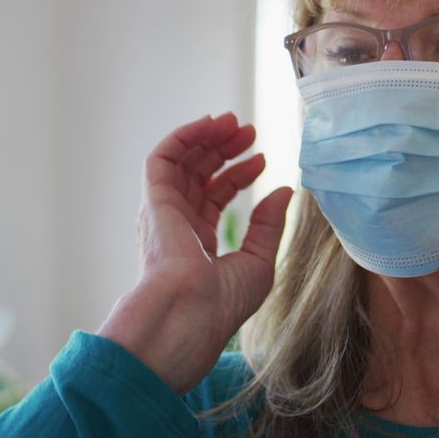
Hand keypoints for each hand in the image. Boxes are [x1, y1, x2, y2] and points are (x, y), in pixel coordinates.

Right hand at [98, 113, 291, 393]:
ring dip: (206, 138)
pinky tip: (209, 125)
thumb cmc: (222, 302)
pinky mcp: (155, 201)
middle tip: (250, 130)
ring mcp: (164, 213)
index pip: (216, 196)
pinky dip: (185, 137)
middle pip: (198, 174)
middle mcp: (177, 226)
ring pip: (182, 162)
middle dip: (223, 149)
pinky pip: (163, 158)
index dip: (240, 174)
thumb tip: (284, 192)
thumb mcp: (259, 261)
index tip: (263, 159)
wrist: (189, 315)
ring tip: (234, 122)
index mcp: (198, 244)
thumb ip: (269, 225)